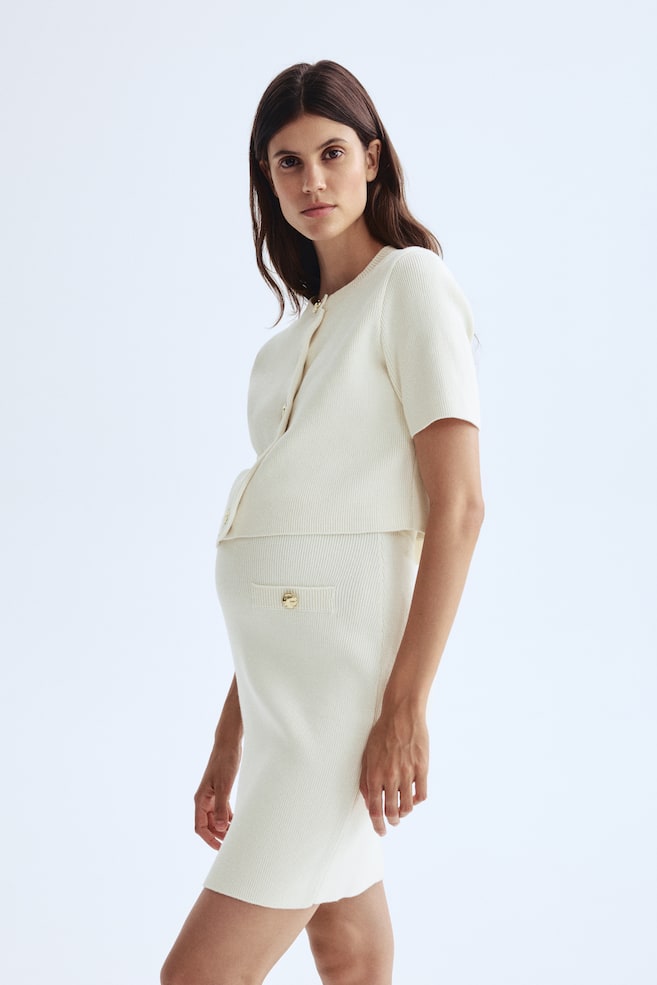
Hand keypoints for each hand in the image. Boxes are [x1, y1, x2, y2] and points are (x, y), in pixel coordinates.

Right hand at [193, 741, 240, 848]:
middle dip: (218, 836)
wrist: (228, 744)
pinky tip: (238, 822)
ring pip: (216, 818)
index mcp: (201, 800)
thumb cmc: (224, 761)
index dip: (209, 839)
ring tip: (237, 836)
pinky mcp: (221, 791)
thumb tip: (221, 827)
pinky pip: (223, 810)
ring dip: (224, 828)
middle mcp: (205, 800)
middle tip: (232, 844)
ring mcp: (213, 796)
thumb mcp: (224, 785)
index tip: (220, 848)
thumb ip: (222, 807)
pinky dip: (229, 818)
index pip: (200, 827)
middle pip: (208, 825)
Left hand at [359, 705, 428, 835]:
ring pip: (408, 806)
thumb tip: (369, 801)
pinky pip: (421, 794)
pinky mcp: (422, 768)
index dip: (377, 824)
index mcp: (374, 774)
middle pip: (391, 811)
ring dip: (404, 813)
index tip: (380, 830)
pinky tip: (414, 798)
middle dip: (392, 822)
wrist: (402, 715)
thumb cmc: (382, 733)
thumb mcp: (367, 755)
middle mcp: (391, 776)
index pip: (375, 809)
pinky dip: (417, 801)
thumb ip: (366, 779)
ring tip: (403, 812)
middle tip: (393, 823)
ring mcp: (408, 773)